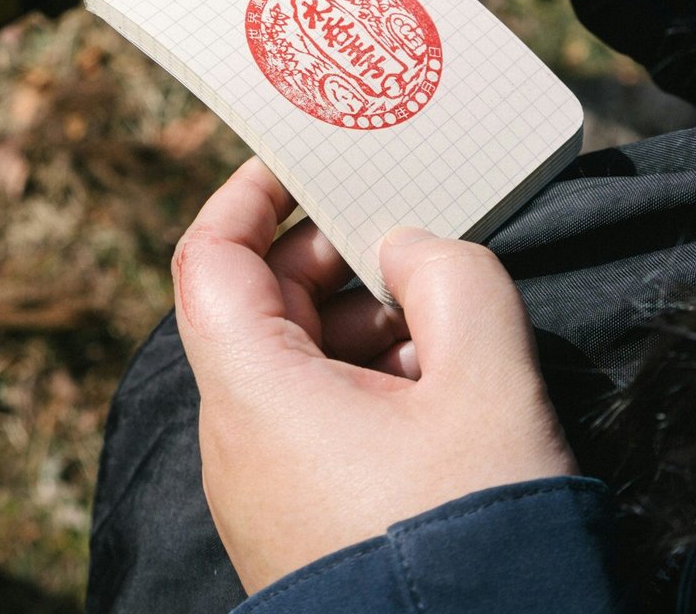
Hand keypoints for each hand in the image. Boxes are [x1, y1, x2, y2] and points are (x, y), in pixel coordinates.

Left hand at [174, 159, 575, 594]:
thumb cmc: (472, 538)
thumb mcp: (488, 386)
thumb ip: (453, 281)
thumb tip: (407, 247)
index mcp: (251, 391)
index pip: (207, 257)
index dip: (248, 194)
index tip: (302, 158)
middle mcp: (235, 438)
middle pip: (257, 305)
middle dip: (334, 262)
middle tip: (410, 244)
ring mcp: (260, 487)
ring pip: (294, 364)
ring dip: (365, 327)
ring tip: (449, 335)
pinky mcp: (296, 521)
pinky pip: (314, 421)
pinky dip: (369, 386)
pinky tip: (443, 397)